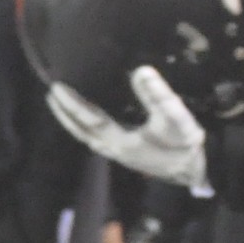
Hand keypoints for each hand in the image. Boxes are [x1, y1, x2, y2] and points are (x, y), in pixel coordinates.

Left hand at [49, 66, 210, 192]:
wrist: (192, 171)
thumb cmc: (183, 146)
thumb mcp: (175, 118)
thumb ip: (159, 96)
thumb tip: (141, 71)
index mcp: (119, 140)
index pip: (88, 119)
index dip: (72, 103)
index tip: (57, 86)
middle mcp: (111, 148)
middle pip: (80, 131)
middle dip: (64, 113)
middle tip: (51, 94)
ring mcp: (116, 153)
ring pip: (85, 137)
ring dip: (72, 121)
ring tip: (62, 105)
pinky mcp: (123, 153)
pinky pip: (94, 138)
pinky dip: (84, 127)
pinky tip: (88, 120)